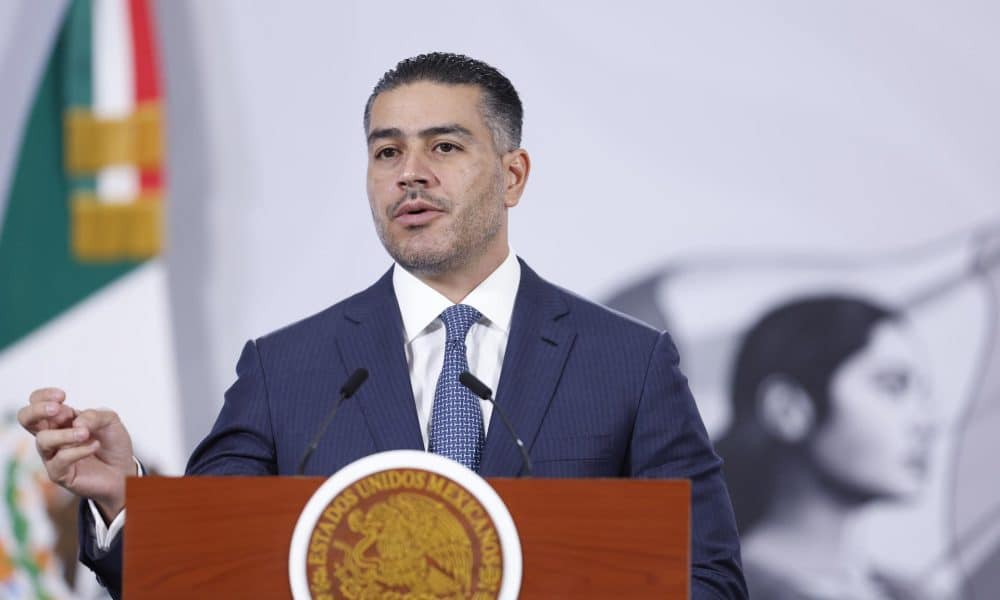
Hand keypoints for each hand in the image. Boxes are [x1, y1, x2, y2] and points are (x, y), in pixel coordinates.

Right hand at [17, 388, 136, 521]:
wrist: (124, 471)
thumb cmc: (112, 444)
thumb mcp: (110, 421)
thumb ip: (95, 416)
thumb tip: (76, 421)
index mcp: (61, 420)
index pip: (37, 403)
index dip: (43, 396)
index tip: (62, 396)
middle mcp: (53, 436)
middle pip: (26, 419)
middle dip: (37, 410)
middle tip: (57, 409)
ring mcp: (53, 455)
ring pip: (43, 440)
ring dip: (66, 434)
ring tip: (86, 434)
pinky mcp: (59, 473)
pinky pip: (60, 460)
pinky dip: (79, 450)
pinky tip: (94, 446)